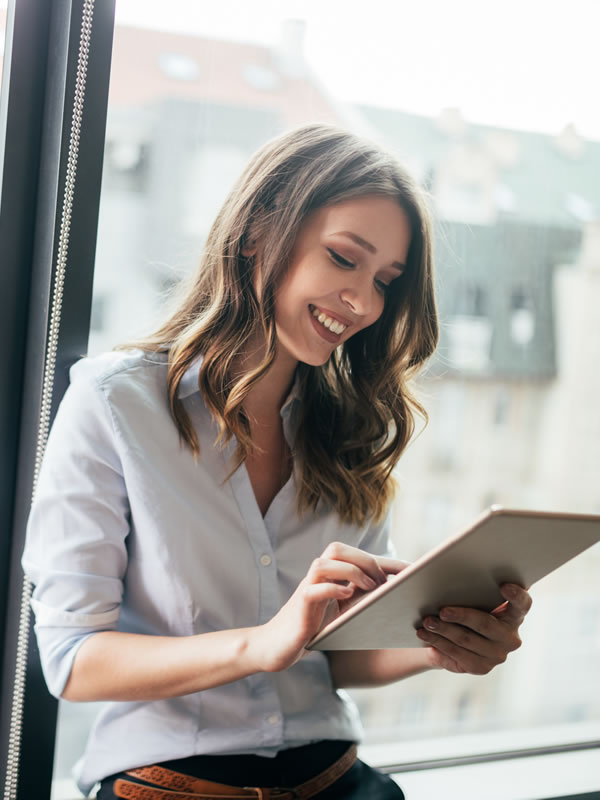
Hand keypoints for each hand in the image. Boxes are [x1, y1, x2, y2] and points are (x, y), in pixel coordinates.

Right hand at [249, 542, 406, 672]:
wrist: (278, 646)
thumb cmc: (313, 628)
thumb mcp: (343, 612)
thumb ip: (361, 600)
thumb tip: (395, 596)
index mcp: (330, 575)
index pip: (358, 556)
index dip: (387, 560)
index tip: (413, 569)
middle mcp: (317, 577)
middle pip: (338, 549)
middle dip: (366, 560)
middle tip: (384, 582)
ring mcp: (307, 589)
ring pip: (324, 563)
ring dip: (351, 571)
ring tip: (369, 587)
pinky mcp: (299, 606)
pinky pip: (314, 588)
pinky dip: (332, 588)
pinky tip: (347, 596)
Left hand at [416, 584, 531, 674]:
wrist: (456, 637)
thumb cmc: (466, 606)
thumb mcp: (471, 595)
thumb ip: (471, 583)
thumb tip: (441, 567)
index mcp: (514, 614)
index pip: (522, 604)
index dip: (516, 595)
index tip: (504, 586)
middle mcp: (510, 636)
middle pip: (485, 624)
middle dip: (461, 616)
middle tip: (442, 610)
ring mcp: (497, 655)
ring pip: (466, 640)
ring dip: (443, 630)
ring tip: (426, 621)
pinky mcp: (481, 667)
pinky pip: (457, 654)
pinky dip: (438, 642)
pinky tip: (424, 635)